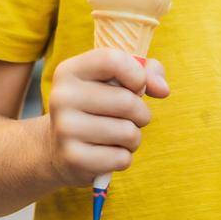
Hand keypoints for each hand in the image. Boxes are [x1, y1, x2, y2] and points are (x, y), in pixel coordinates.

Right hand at [44, 48, 169, 187]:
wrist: (57, 148)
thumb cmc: (96, 107)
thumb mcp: (114, 81)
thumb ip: (146, 72)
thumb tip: (163, 89)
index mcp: (69, 71)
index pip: (113, 60)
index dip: (137, 74)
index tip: (137, 85)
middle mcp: (62, 97)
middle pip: (127, 101)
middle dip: (141, 113)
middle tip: (130, 117)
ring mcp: (65, 129)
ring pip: (128, 132)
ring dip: (133, 137)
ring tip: (117, 136)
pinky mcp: (74, 159)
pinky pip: (122, 158)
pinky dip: (123, 157)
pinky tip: (106, 153)